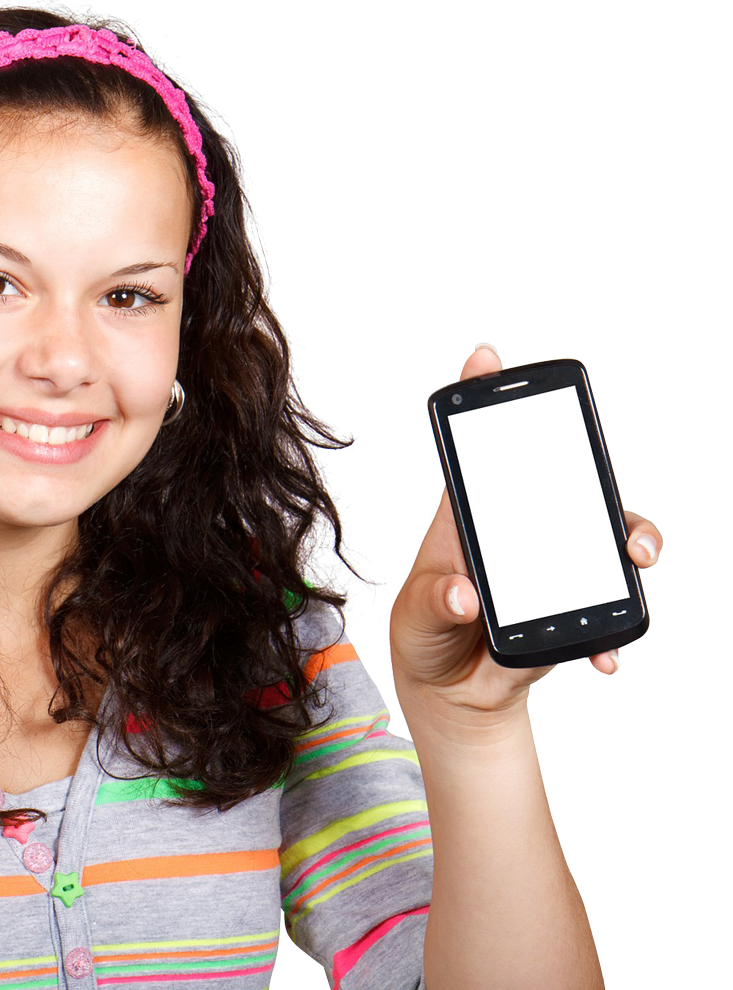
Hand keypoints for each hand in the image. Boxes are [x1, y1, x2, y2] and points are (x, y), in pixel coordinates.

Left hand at [388, 345, 662, 722]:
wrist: (453, 694)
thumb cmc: (425, 637)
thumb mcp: (416, 620)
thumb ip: (435, 605)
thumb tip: (465, 596)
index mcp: (466, 520)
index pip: (472, 454)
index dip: (477, 403)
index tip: (483, 357)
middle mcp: (512, 530)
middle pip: (559, 482)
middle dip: (590, 471)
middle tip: (604, 486)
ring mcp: (548, 563)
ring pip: (599, 533)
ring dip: (626, 539)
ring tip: (634, 560)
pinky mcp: (571, 602)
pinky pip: (607, 603)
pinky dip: (611, 626)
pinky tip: (601, 654)